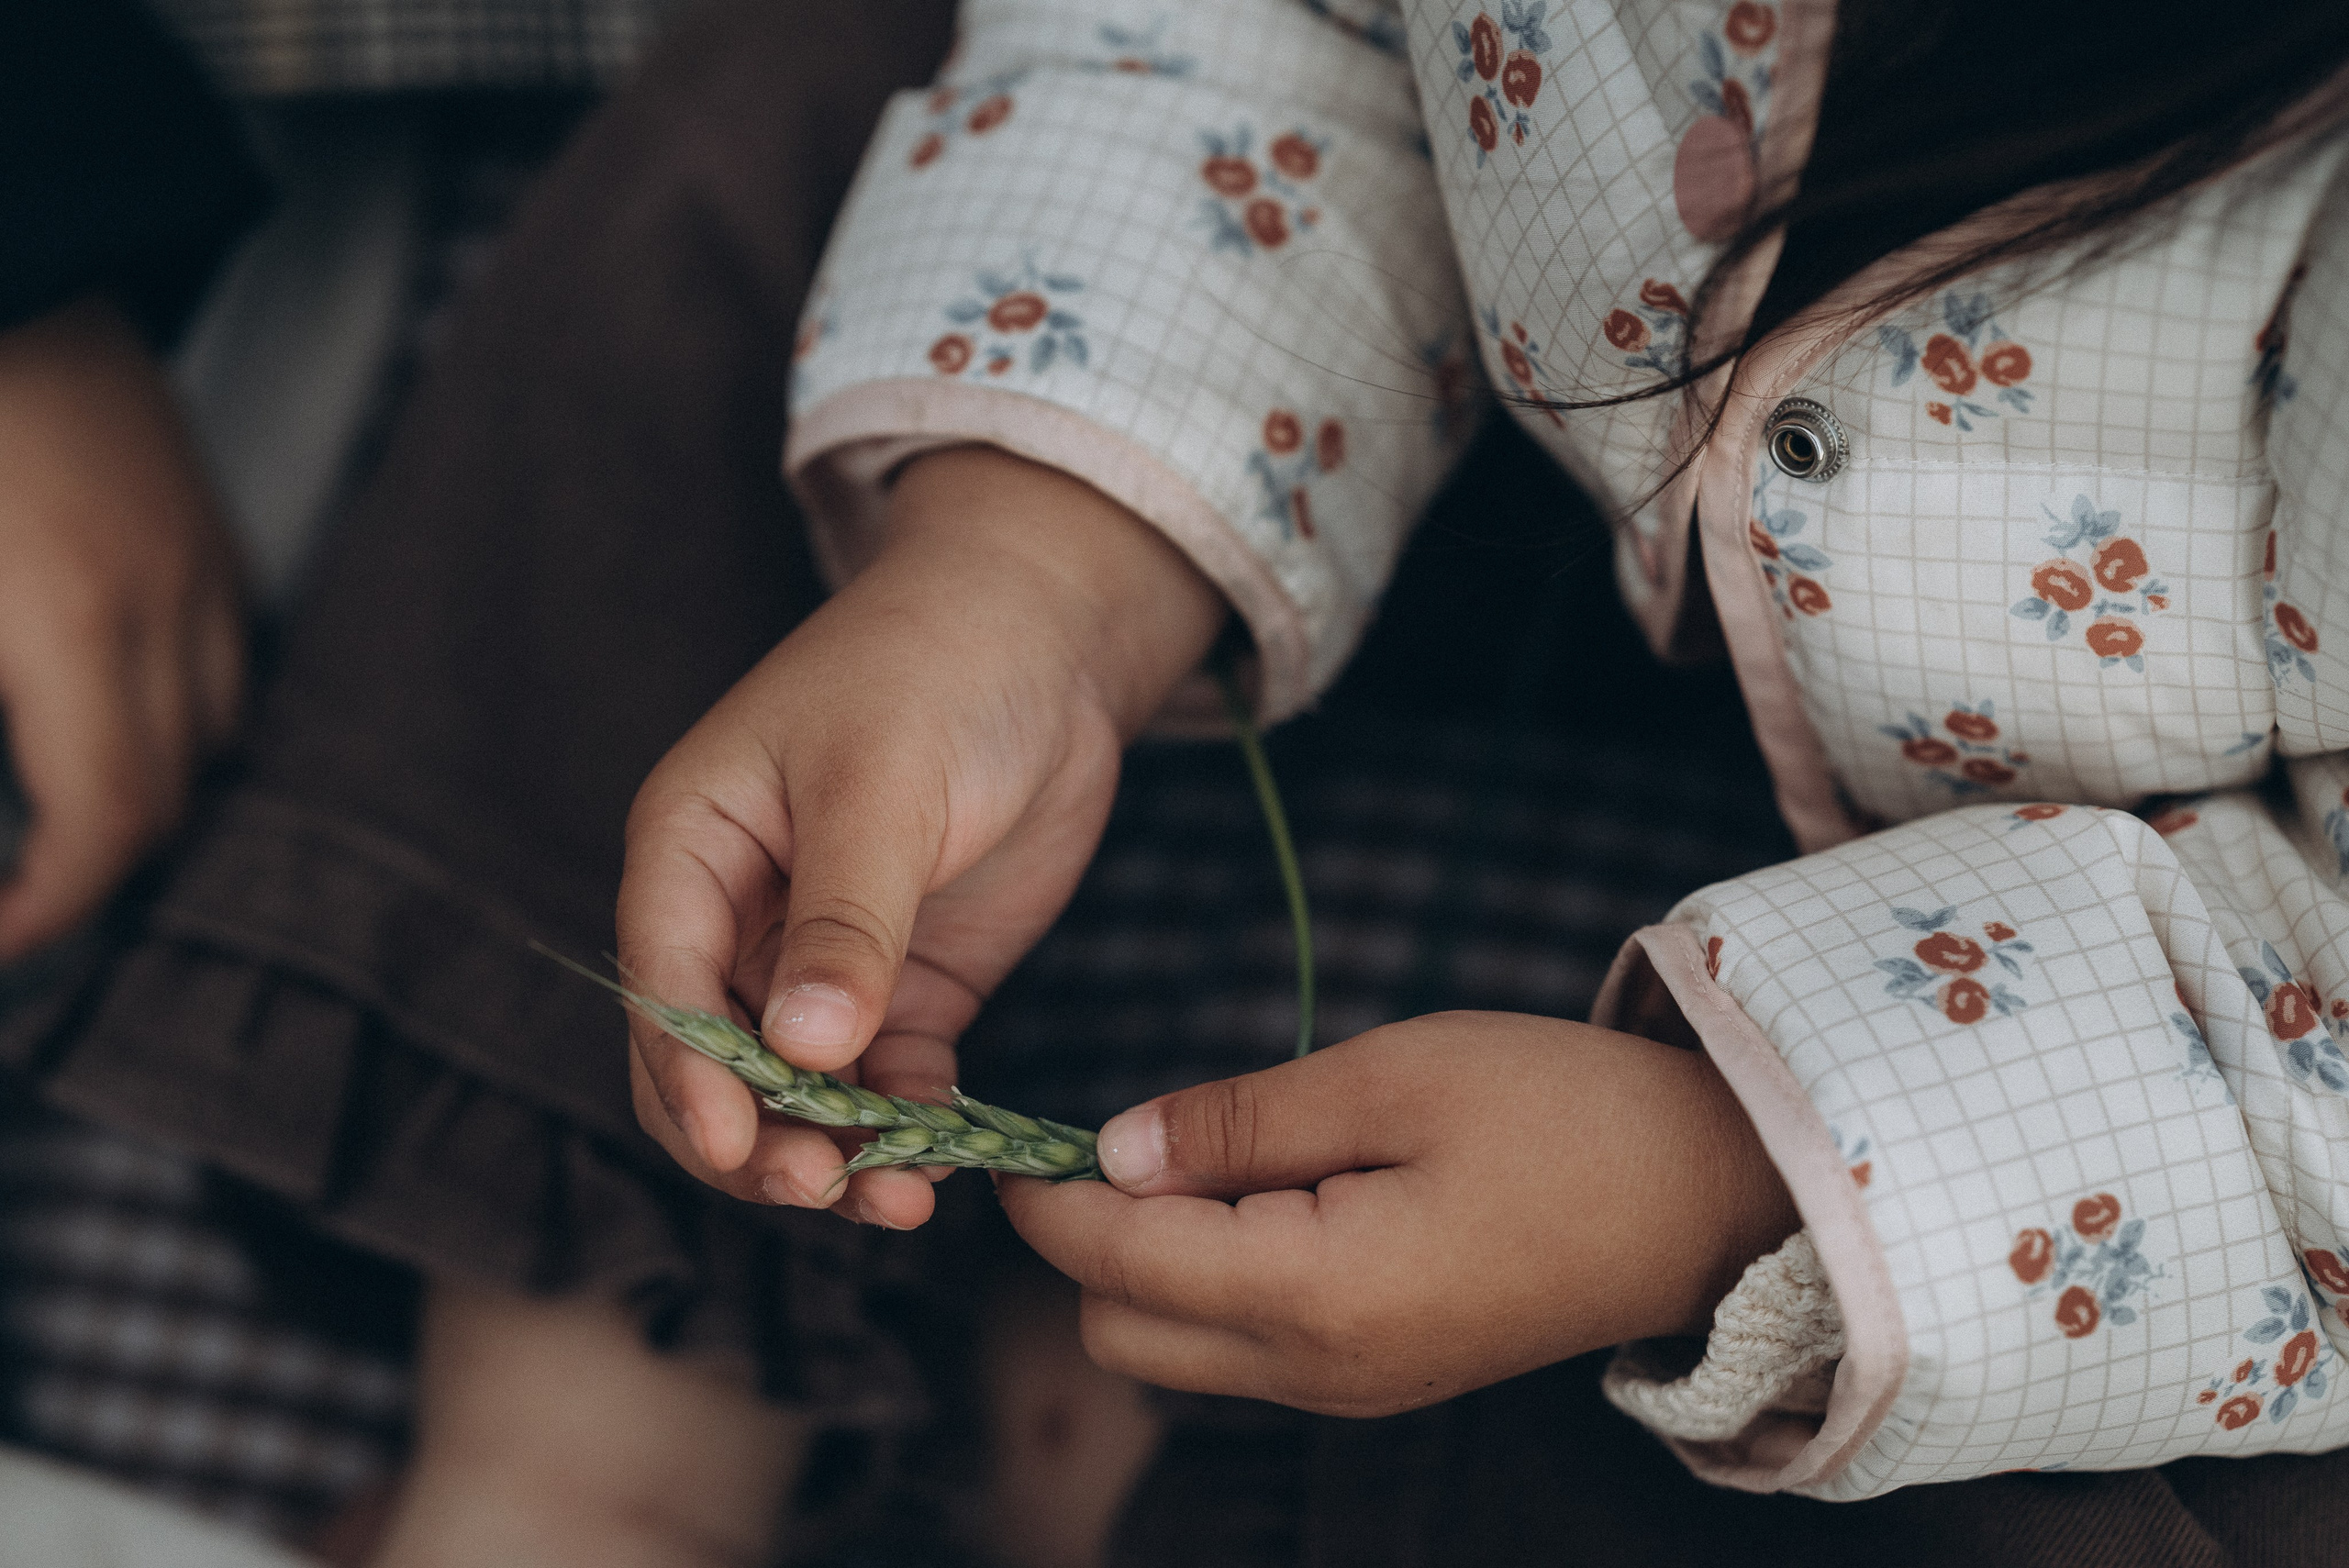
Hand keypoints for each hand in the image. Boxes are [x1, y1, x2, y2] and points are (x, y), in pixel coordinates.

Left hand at [0, 296, 243, 957]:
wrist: (13, 244)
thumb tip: (5, 816)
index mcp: (71, 623)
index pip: (109, 827)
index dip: (54, 911)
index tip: (3, 941)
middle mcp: (166, 608)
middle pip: (172, 799)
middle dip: (95, 870)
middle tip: (16, 903)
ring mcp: (203, 565)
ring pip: (215, 741)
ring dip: (145, 795)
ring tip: (55, 820)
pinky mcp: (210, 530)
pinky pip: (224, 667)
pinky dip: (176, 720)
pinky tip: (104, 713)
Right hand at [617, 447, 1223, 1227]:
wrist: (1047, 640)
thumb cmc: (939, 672)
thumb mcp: (884, 784)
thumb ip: (847, 919)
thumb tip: (805, 1052)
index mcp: (692, 848)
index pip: (665, 986)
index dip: (693, 1078)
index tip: (744, 1149)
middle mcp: (740, 917)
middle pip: (714, 1065)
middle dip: (758, 1138)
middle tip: (827, 1190)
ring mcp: (823, 960)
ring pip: (800, 1093)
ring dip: (838, 1154)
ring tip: (902, 1204)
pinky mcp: (906, 984)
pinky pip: (888, 1079)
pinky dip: (907, 1128)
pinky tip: (943, 1166)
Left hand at [998, 1011, 1798, 1416]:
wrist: (1708, 1198)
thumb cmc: (1564, 1115)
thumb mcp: (1394, 1077)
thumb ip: (1239, 1122)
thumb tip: (1111, 1149)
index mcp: (1317, 1296)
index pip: (1114, 1264)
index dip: (1046, 1197)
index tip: (1013, 1132)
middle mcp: (1319, 1372)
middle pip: (1120, 1329)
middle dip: (1091, 1239)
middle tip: (1145, 1130)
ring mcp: (1350, 1389)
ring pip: (1175, 1347)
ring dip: (1154, 1259)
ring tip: (1219, 1153)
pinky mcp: (1379, 1378)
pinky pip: (1244, 1348)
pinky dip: (1215, 1277)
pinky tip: (1271, 1193)